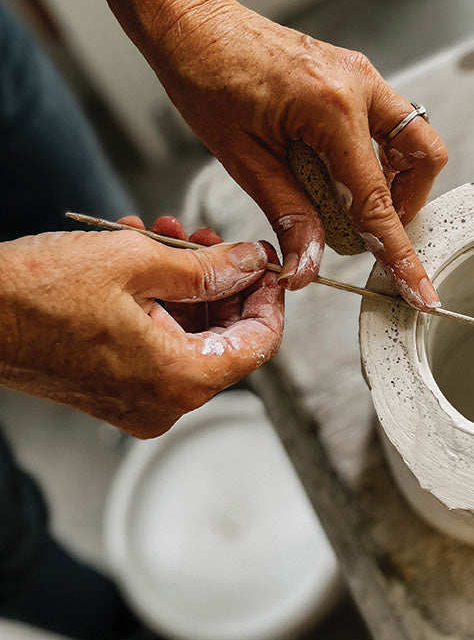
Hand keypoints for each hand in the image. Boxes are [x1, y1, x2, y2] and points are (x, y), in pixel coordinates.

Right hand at [0, 222, 283, 437]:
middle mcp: (164, 403)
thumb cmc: (38, 293)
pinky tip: (141, 258)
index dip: (268, 298)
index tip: (264, 264)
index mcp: (180, 380)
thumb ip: (208, 267)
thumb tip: (250, 264)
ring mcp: (137, 401)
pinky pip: (156, 345)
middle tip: (209, 238)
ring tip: (168, 236)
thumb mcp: (138, 263)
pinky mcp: (112, 391)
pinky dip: (157, 303)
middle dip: (220, 281)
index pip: (258, 344)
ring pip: (188, 336)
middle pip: (223, 339)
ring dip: (185, 284)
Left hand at [143, 0, 447, 308]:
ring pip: (414, 137)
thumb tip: (309, 265)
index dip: (397, 252)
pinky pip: (390, 121)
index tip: (419, 289)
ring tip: (348, 199)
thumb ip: (288, 213)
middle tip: (367, 228)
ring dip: (395, 178)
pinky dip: (377, 155)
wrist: (194, 23)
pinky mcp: (355, 75)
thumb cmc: (207, 79)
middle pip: (424, 157)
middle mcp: (360, 86)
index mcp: (331, 109)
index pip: (376, 198)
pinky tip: (337, 169)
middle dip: (407, 202)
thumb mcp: (244, 160)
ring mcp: (362, 75)